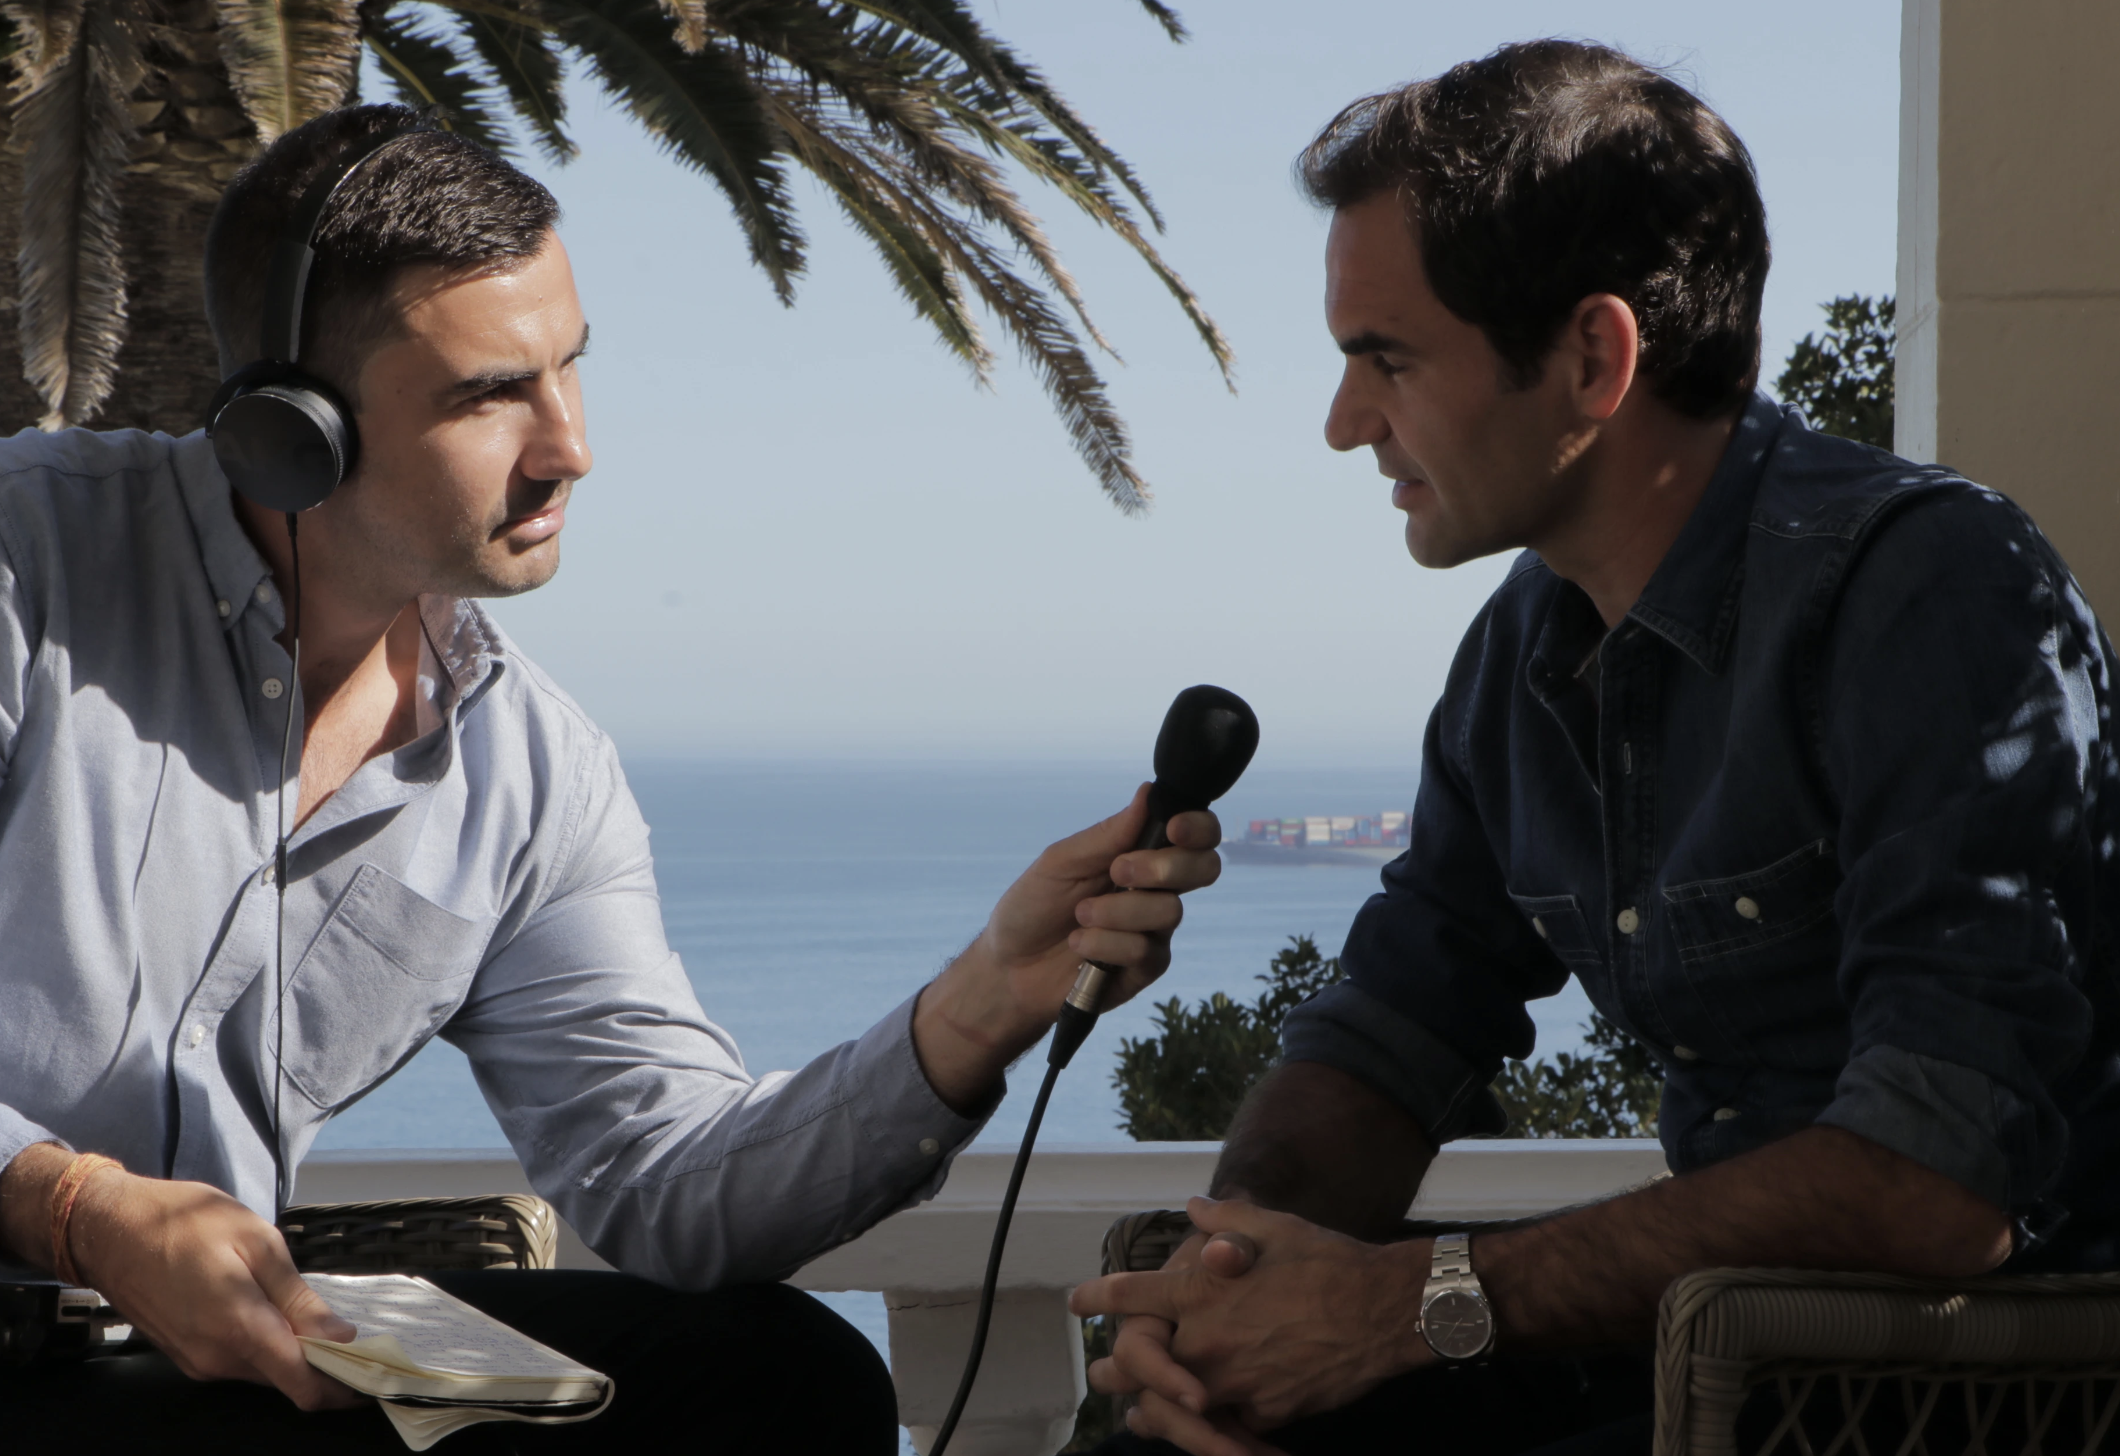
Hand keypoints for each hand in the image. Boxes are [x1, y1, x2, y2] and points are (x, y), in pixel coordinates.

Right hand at [54, 1153, 361, 1409]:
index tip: (372, 1372)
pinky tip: (266, 1311)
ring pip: (263, 1371)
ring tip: (305, 1313)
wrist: (109, 1228)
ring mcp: (197, 1362)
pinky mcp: (185, 1357)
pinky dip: (262, 1346)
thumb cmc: (183, 1222)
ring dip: (291, 1352)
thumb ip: (299, 1299)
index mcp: (240, 1329)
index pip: (302, 1385)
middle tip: (348, 1331)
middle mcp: (216, 1359)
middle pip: (286, 1380)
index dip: (343, 1386)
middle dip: (322, 1364)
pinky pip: (238, 1362)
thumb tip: (340, 1338)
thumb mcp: (257, 1243)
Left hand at [912, 785, 1220, 1108]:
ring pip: (1168, 911)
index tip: (1174, 828)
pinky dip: (1104, 944)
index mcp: (1141, 854)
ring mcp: (1154, 930)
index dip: (1198, 827)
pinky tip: (1079, 946)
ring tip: (1079, 916)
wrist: (1008, 966)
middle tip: (1117, 871)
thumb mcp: (1061, 861)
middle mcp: (1156, 890)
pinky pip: (1143, 949)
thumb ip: (1108, 834)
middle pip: (1204, 869)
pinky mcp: (1145, 968)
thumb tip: (1148, 792)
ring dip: (1116, 911)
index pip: (1196, 835)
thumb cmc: (1033, 906)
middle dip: (1163, 868)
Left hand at [1072, 1196, 1430, 1438]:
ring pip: (1177, 1407)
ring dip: (1155, 1411)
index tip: (1076, 1303)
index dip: (1098, 1298)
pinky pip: (1231, 1423)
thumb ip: (1224, 1219)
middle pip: (1139, 1365)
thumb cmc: (1327, 1260)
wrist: (1384, 1309)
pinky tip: (1211, 1428)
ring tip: (1139, 1417)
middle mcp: (1207, 1340)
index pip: (1131, 1296)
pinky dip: (1219, 1425)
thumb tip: (1194, 1207)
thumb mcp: (1271, 1226)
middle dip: (1116, 1369)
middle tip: (1100, 1373)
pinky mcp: (1266, 1412)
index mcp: (1201, 1291)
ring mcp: (1235, 1381)